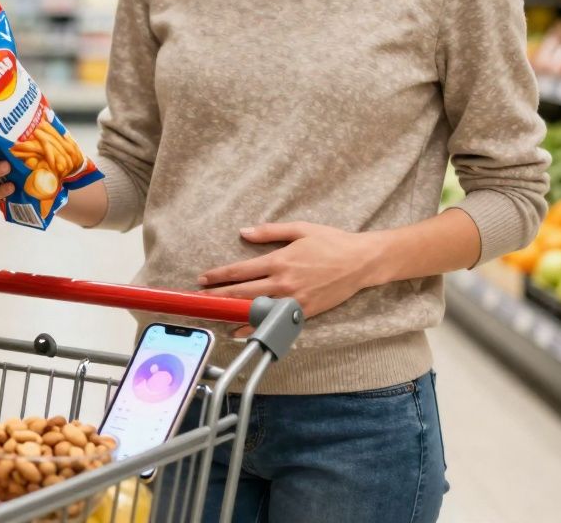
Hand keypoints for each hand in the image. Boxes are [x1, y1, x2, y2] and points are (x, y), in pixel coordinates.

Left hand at [198, 222, 393, 318]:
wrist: (361, 262)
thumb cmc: (332, 242)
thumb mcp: (300, 229)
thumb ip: (269, 232)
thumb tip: (244, 232)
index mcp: (279, 260)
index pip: (240, 270)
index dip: (218, 276)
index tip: (203, 279)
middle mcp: (283, 282)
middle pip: (242, 292)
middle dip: (217, 296)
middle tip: (198, 299)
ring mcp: (293, 300)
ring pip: (255, 310)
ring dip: (232, 313)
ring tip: (213, 316)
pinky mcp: (304, 312)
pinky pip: (275, 322)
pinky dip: (256, 328)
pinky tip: (241, 332)